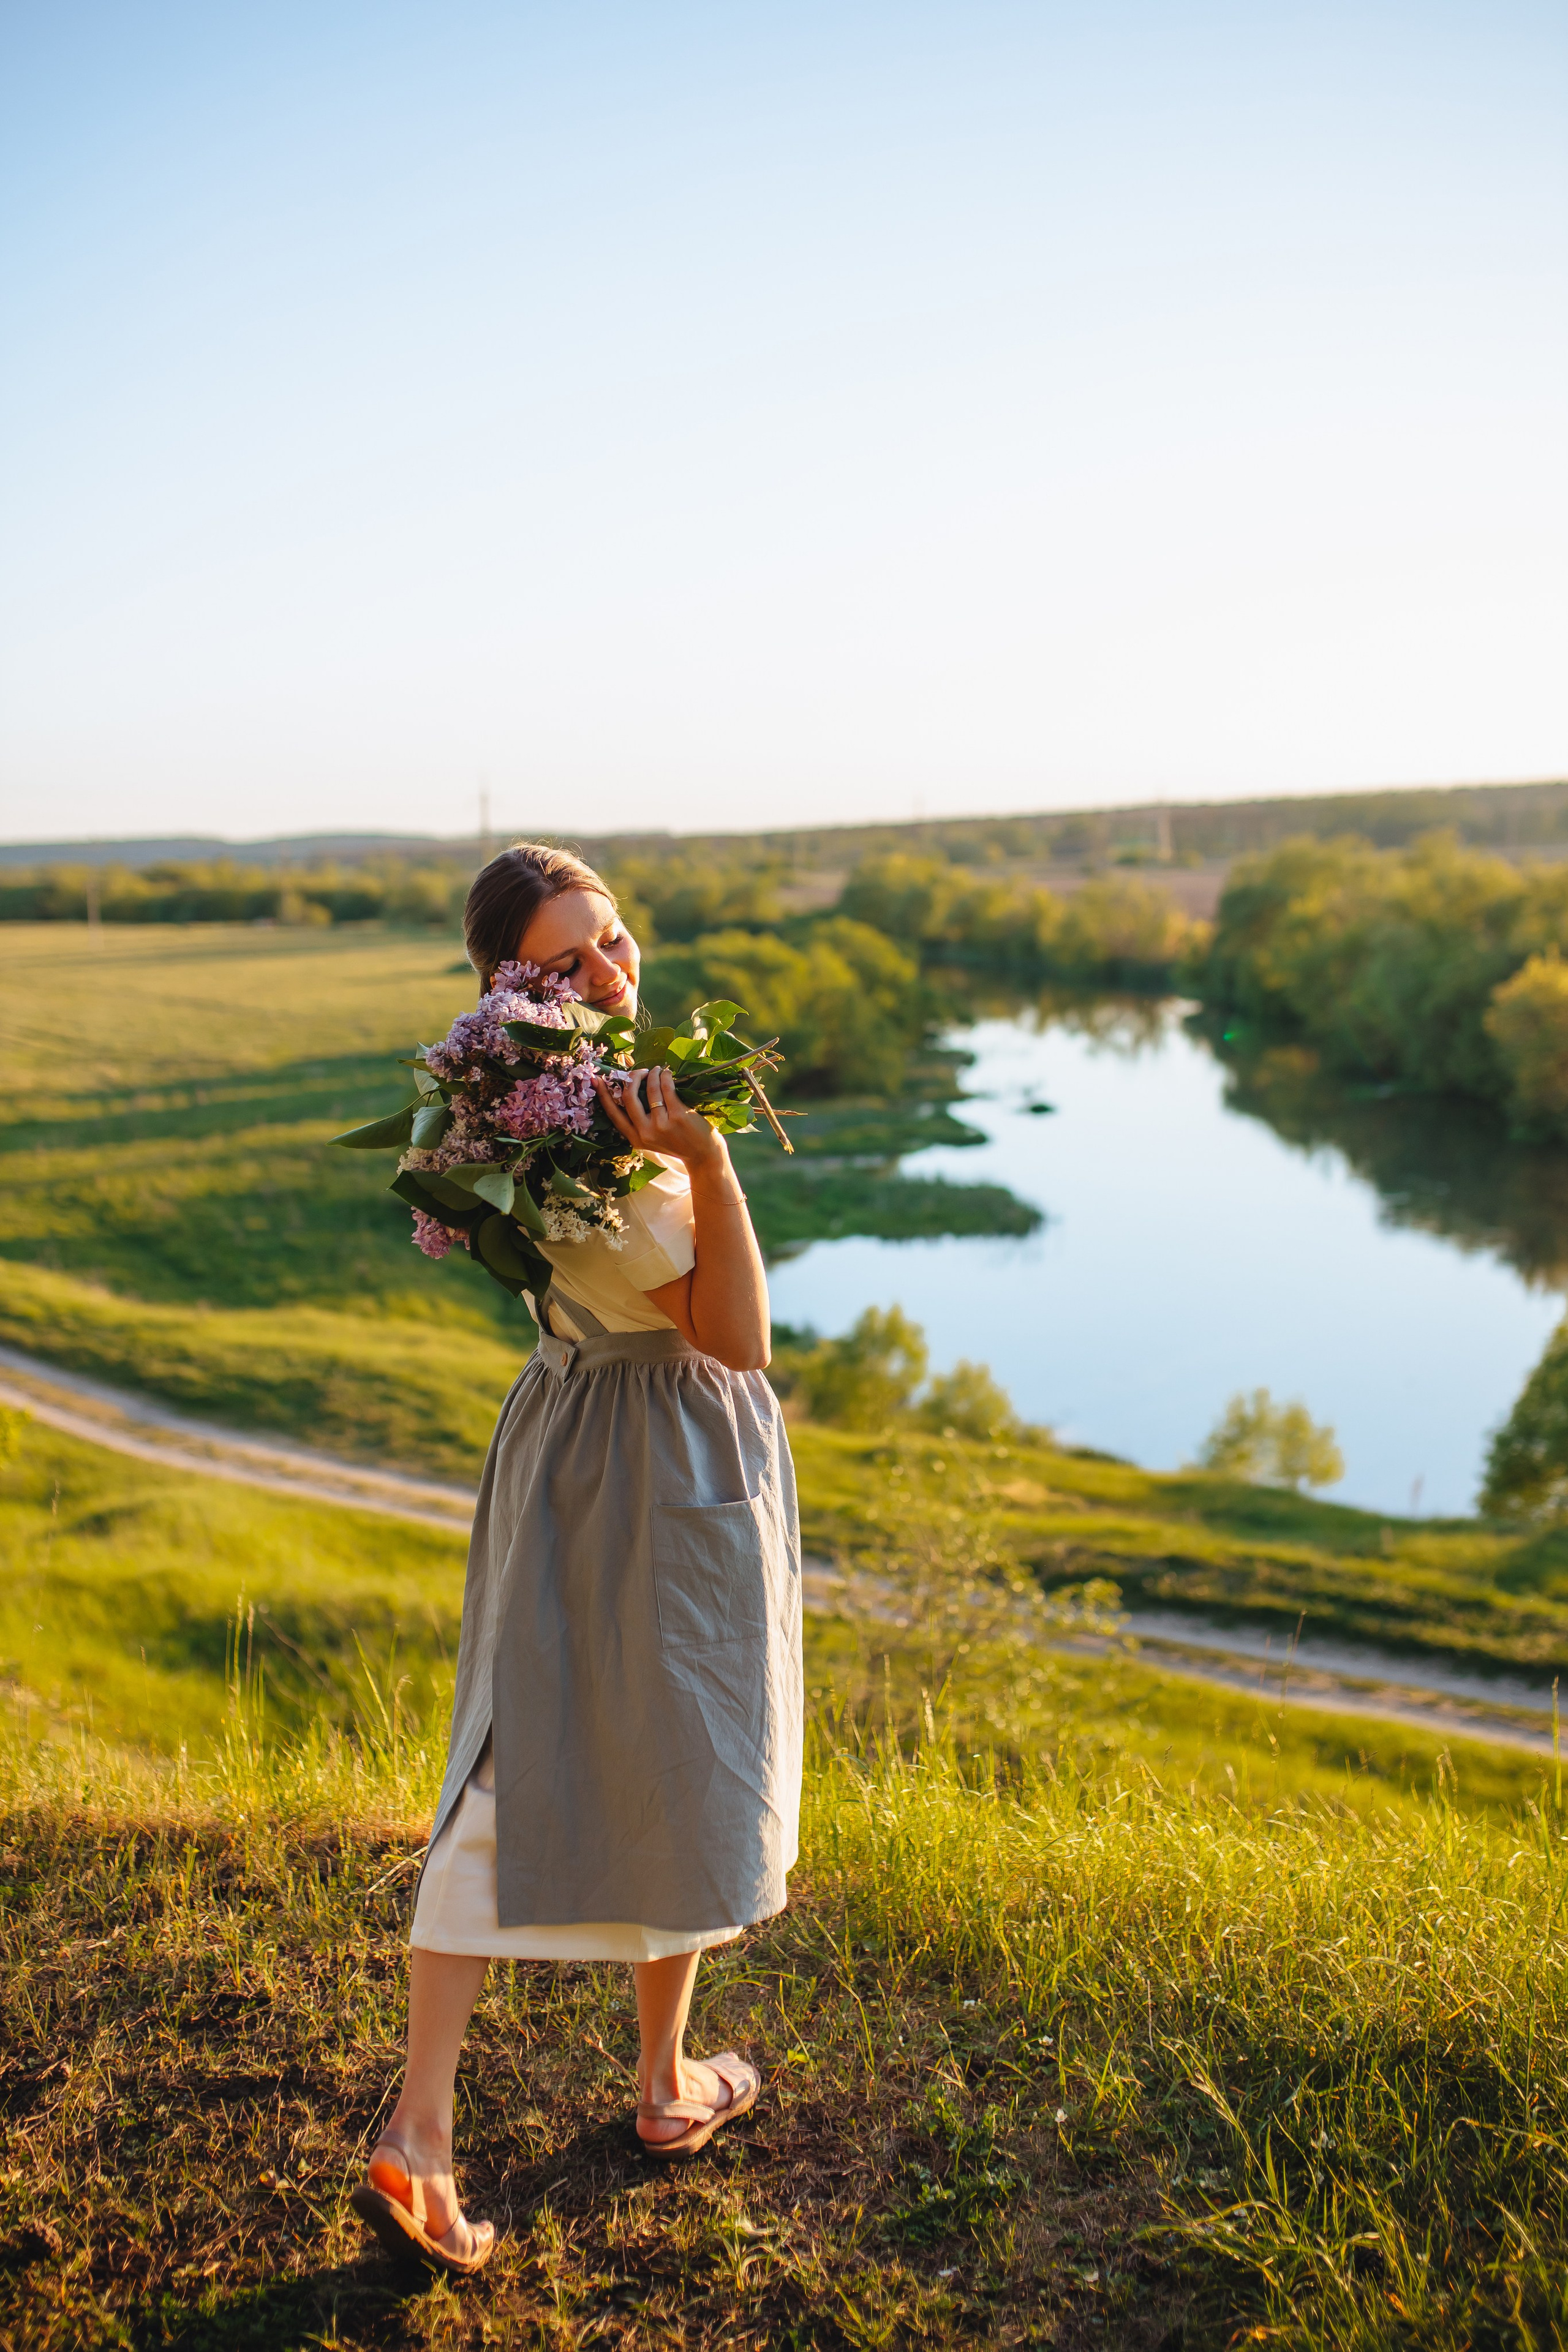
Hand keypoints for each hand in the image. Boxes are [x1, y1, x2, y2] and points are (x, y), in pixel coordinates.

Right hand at [594, 1066, 723, 1172]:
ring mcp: (661, 1125)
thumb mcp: (652, 1138)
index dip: (603, 1096)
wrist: (703, 1155)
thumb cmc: (678, 1143)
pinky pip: (666, 1088)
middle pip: (628, 1097)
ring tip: (656, 1071)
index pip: (614, 1114)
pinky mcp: (677, 1115)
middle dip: (631, 1078)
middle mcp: (645, 1133)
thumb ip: (641, 1121)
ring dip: (652, 1075)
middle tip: (639, 1072)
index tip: (597, 1080)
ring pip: (649, 1090)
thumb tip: (631, 1089)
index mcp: (635, 1138)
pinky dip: (665, 1077)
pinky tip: (667, 1074)